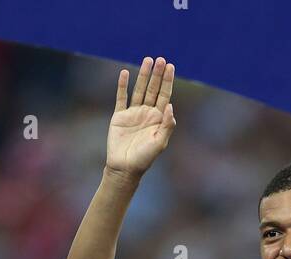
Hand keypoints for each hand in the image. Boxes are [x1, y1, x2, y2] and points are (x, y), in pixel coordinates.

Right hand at [106, 56, 175, 177]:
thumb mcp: (159, 143)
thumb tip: (170, 106)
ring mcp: (133, 114)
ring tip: (147, 60)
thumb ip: (167, 125)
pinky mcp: (119, 116)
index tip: (170, 66)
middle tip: (160, 59)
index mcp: (158, 119)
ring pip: (139, 90)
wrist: (124, 168)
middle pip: (153, 89)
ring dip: (143, 75)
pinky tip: (125, 73)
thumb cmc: (144, 159)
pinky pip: (121, 98)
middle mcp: (147, 114)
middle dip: (157, 74)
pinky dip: (122, 85)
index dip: (167, 81)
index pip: (165, 95)